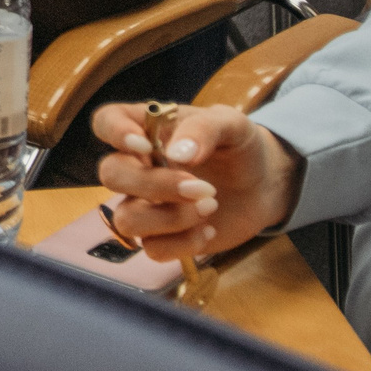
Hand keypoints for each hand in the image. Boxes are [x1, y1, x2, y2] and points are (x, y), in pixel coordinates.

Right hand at [92, 102, 303, 262]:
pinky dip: (183, 244)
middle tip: (200, 187)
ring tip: (210, 207)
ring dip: (169, 219)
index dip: (115, 133)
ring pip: (126, 219)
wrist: (264, 184)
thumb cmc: (239, 146)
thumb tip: (177, 154)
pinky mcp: (162, 236)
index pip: (106, 121)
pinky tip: (210, 229)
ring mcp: (146, 204)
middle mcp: (137, 166)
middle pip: (111, 175)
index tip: (145, 147)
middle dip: (153, 186)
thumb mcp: (231, 125)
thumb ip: (204, 130)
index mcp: (146, 129)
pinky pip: (152, 248)